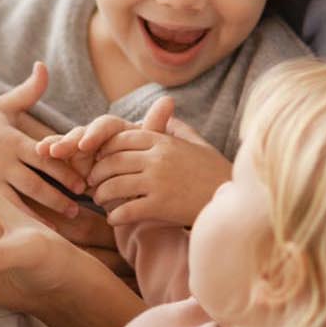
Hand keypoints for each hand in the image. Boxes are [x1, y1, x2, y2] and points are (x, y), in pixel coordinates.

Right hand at [0, 62, 86, 216]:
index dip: (64, 170)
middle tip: (79, 207)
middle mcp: (2, 163)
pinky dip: (19, 224)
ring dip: (43, 214)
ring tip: (63, 224)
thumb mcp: (3, 104)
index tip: (83, 183)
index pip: (43, 156)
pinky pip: (2, 212)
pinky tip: (33, 237)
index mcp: (12, 141)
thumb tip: (43, 65)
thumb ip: (29, 90)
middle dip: (59, 197)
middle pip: (36, 182)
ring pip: (20, 201)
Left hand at [76, 99, 232, 226]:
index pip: (120, 139)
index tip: (99, 160)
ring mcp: (158, 182)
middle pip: (112, 162)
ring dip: (101, 195)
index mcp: (163, 141)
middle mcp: (157, 158)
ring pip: (114, 186)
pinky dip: (115, 216)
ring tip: (100, 200)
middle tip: (92, 183)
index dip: (104, 150)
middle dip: (97, 173)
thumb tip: (165, 107)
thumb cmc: (213, 171)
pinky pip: (126, 210)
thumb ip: (176, 127)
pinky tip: (114, 219)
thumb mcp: (195, 142)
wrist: (232, 198)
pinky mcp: (160, 206)